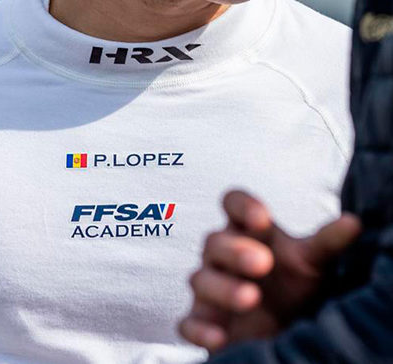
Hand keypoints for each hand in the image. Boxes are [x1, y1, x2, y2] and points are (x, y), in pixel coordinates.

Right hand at [178, 190, 361, 352]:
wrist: (279, 328)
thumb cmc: (291, 286)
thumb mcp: (311, 263)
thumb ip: (325, 243)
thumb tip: (353, 223)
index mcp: (246, 232)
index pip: (232, 203)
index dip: (241, 206)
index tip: (262, 218)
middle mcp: (222, 255)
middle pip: (214, 242)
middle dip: (235, 251)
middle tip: (263, 262)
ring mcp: (210, 287)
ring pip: (200, 279)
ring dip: (222, 288)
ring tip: (251, 298)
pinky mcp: (202, 319)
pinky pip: (188, 322)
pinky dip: (200, 329)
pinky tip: (220, 336)